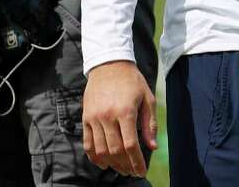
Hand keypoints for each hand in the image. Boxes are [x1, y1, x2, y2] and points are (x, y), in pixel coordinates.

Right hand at [82, 60, 156, 177]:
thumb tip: (152, 147)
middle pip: (115, 151)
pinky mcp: (86, 118)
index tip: (141, 171)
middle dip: (125, 166)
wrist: (109, 65)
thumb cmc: (132, 81)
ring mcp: (94, 118)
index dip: (136, 161)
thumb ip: (150, 124)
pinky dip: (95, 157)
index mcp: (126, 111)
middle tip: (132, 172)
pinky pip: (88, 144)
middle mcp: (108, 116)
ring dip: (111, 164)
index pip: (130, 145)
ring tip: (121, 169)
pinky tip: (104, 163)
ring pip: (101, 150)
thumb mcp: (148, 98)